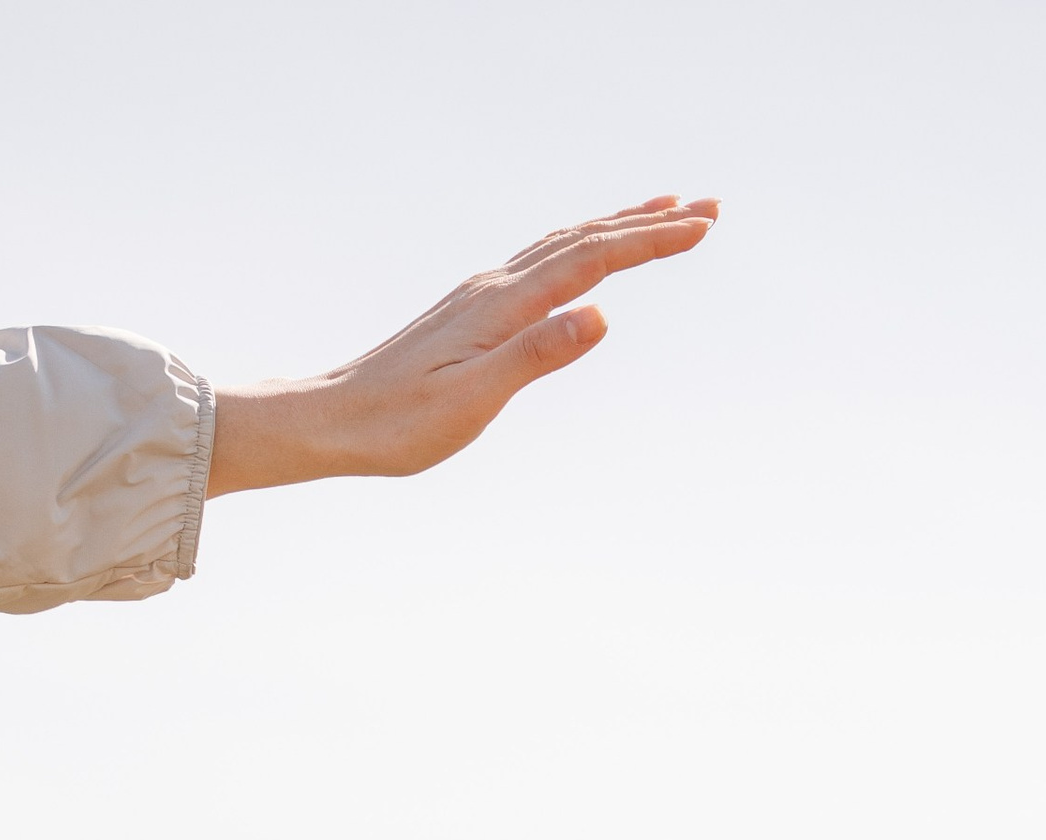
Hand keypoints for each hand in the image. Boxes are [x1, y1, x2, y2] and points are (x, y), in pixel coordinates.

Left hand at [206, 196, 716, 495]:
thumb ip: (537, 356)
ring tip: (664, 213)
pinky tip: (587, 254)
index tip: (702, 228)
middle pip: (584, 238)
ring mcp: (484, 293)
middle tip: (709, 209)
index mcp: (503, 305)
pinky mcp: (474, 309)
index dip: (650, 242)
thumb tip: (600, 316)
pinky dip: (581, 246)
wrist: (336, 418)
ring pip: (564, 243)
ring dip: (618, 226)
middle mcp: (496, 286)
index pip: (592, 260)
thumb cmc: (401, 424)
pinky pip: (543, 261)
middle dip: (649, 223)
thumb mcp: (474, 401)